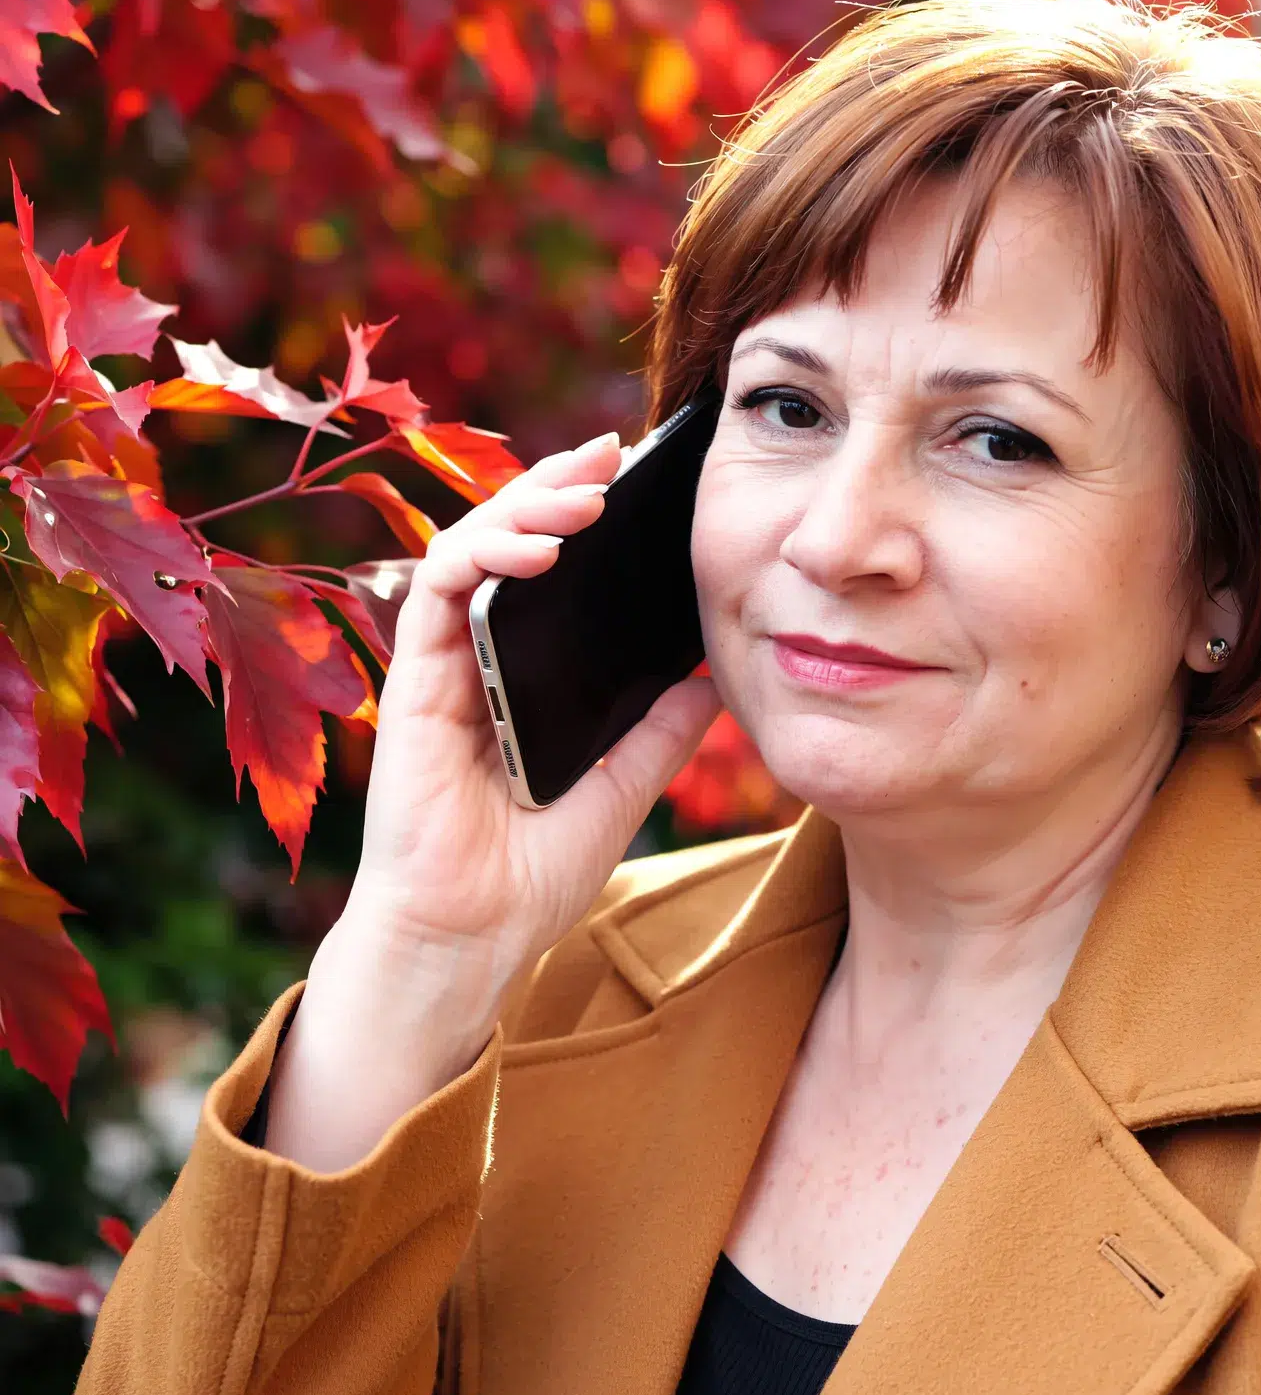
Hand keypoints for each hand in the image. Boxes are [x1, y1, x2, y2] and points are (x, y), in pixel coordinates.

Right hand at [264, 432, 720, 1169]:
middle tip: (616, 452)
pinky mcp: (414, 682)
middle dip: (558, 485)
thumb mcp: (623, 788)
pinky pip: (438, 590)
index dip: (584, 516)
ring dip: (526, 507)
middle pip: (507, 542)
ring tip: (589, 494)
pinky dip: (485, 555)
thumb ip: (660, 732)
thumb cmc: (530, 875)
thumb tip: (713, 677)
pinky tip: (541, 550)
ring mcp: (441, 666)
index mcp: (519, 675)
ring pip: (469, 546)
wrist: (470, 941)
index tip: (642, 479)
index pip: (547, 572)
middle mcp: (475, 659)